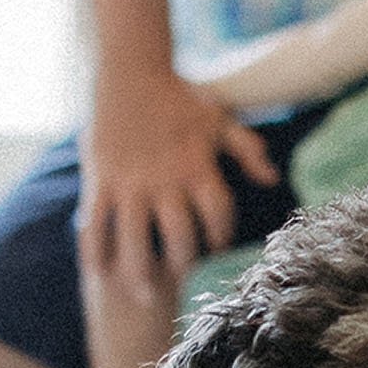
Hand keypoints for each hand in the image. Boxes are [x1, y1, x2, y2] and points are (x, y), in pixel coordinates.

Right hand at [77, 72, 278, 303]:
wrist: (131, 71)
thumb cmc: (179, 97)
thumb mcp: (220, 120)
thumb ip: (247, 150)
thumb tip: (273, 179)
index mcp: (197, 165)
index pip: (217, 213)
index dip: (221, 236)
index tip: (217, 247)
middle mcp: (165, 179)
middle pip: (178, 234)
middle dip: (181, 262)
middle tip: (179, 276)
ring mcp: (130, 182)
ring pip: (133, 238)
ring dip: (137, 272)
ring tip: (142, 296)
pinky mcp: (101, 180)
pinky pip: (95, 222)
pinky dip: (95, 250)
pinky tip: (98, 272)